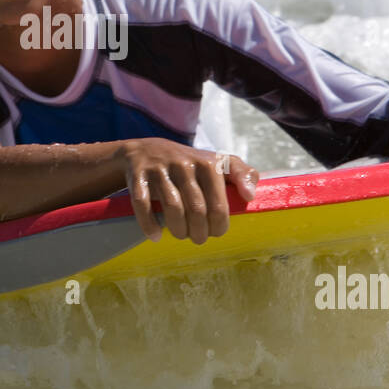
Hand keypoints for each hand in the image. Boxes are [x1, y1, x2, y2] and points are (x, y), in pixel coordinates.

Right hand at [117, 138, 259, 243]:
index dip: (220, 224)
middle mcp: (184, 163)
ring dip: (178, 229)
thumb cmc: (188, 163)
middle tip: (198, 238)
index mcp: (208, 162)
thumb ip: (241, 173)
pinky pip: (143, 204)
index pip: (219, 203)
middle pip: (197, 209)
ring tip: (181, 235)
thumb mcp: (216, 162)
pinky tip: (156, 235)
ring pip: (173, 207)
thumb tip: (250, 196)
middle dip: (199, 231)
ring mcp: (160, 168)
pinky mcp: (138, 174)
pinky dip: (150, 224)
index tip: (216, 232)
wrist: (144, 150)